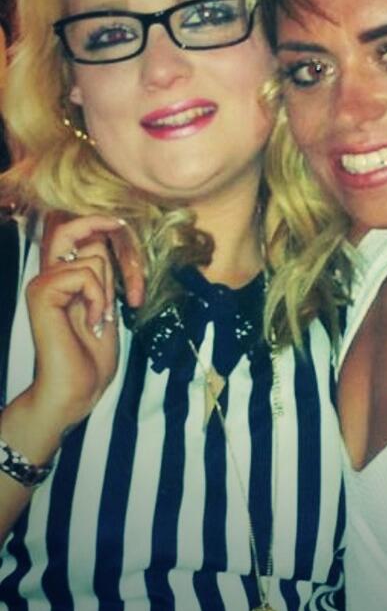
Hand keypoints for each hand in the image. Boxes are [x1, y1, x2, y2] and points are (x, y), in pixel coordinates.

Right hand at [24, 214, 142, 430]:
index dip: (97, 220)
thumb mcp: (104, 303)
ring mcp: (42, 282)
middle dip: (108, 251)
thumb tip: (106, 237)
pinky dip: (98, 298)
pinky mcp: (42, 293)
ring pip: (93, 258)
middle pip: (74, 227)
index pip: (70, 228)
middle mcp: (47, 274)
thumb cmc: (91, 355)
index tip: (120, 225)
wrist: (75, 390)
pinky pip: (85, 275)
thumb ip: (101, 272)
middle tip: (111, 296)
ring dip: (107, 290)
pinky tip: (92, 322)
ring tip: (97, 318)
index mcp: (61, 275)